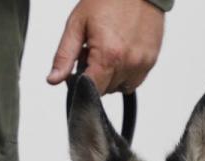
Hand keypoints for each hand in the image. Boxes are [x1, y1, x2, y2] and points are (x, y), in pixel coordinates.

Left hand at [49, 0, 164, 94]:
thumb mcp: (77, 24)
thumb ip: (64, 56)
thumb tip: (53, 79)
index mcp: (108, 56)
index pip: (90, 92)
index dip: (80, 84)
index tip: (78, 71)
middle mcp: (128, 63)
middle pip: (104, 90)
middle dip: (95, 76)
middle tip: (94, 52)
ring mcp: (142, 63)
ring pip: (118, 87)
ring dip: (110, 76)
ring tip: (109, 51)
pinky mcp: (151, 60)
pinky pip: (134, 80)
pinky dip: (125, 73)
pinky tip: (122, 53)